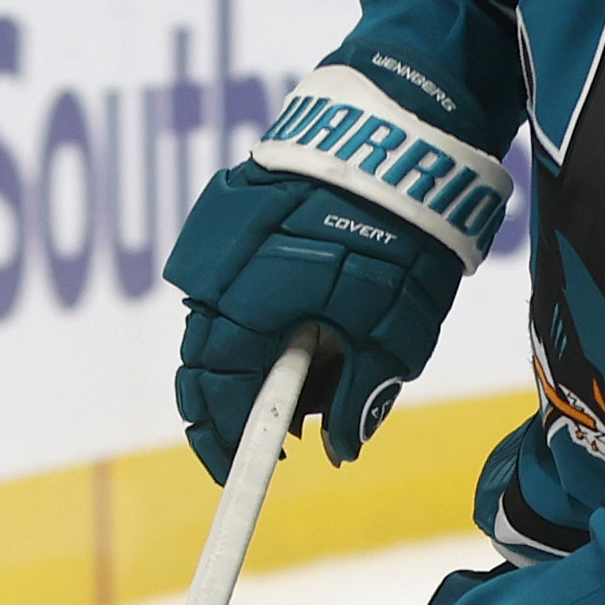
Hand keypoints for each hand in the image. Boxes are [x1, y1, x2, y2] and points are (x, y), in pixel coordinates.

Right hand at [166, 157, 466, 471]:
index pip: (216, 398)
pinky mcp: (230, 215)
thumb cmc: (398, 237)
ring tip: (314, 371)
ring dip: (254, 359)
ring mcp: (217, 243)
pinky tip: (306, 321)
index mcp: (246, 313)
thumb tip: (342, 448)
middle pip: (205, 364)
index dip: (229, 441)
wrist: (397, 135)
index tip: (249, 469)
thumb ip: (358, 398)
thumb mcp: (393, 335)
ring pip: (218, 325)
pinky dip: (259, 315)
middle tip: (283, 430)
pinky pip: (231, 285)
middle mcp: (216, 279)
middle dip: (239, 405)